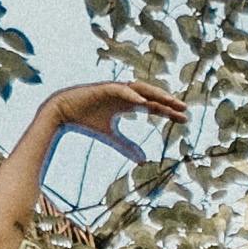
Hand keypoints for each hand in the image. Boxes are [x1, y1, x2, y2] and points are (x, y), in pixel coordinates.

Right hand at [37, 73, 184, 163]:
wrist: (63, 112)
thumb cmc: (87, 121)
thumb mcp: (111, 136)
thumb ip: (126, 146)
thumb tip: (144, 160)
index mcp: (128, 103)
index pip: (153, 106)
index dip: (168, 112)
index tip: (184, 119)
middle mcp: (125, 94)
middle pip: (152, 96)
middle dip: (168, 102)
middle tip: (185, 109)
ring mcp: (115, 89)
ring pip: (141, 89)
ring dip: (155, 94)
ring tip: (169, 101)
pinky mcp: (104, 88)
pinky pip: (121, 90)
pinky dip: (132, 95)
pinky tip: (143, 102)